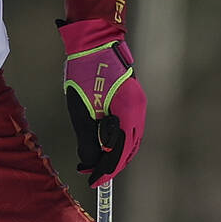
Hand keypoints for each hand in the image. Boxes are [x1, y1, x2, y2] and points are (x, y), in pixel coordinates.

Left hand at [58, 19, 144, 185]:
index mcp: (128, 112)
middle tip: (92, 175)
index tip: (94, 182)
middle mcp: (138, 109)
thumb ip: (88, 139)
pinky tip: (104, 143)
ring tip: (95, 162)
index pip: (120, 151)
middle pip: (129, 148)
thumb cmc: (87, 70)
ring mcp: (138, 104)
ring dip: (114, 153)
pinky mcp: (132, 99)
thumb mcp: (82, 109)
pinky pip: (128, 127)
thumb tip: (89, 163)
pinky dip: (117, 139)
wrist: (95, 39)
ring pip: (130, 139)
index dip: (107, 170)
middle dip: (111, 164)